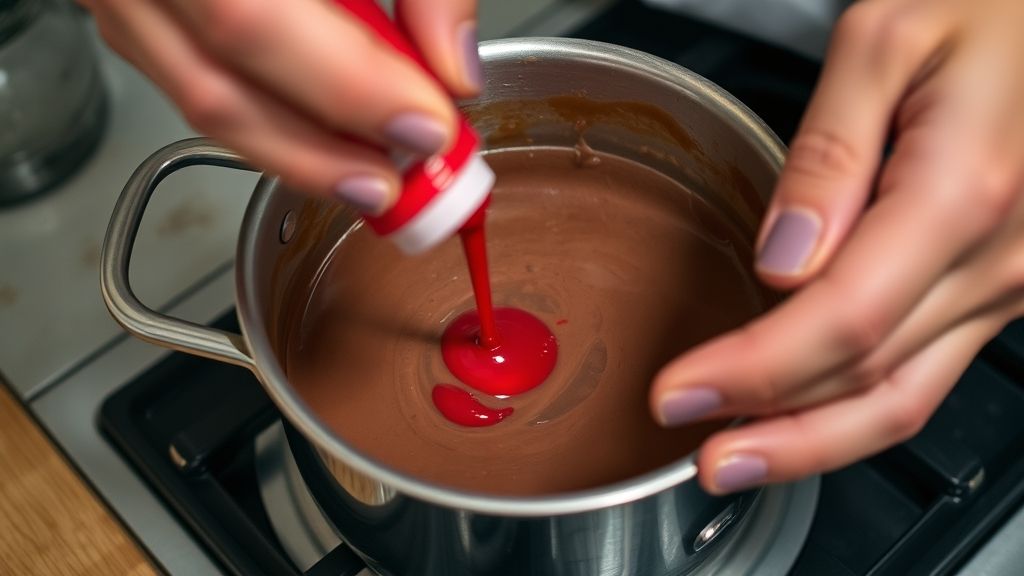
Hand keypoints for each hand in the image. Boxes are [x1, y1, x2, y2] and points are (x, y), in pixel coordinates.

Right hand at [79, 0, 480, 214]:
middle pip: (218, 87)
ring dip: (297, 152)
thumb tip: (453, 68)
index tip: (426, 125)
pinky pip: (192, 85)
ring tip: (373, 172)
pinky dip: (269, 119)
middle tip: (402, 180)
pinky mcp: (132, 16)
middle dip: (322, 151)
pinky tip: (328, 135)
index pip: (255, 21)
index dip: (348, 88)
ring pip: (200, 100)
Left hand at [650, 0, 1023, 493]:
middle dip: (776, 431)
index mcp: (960, 192)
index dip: (753, 372)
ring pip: (906, 395)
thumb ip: (829, 155)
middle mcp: (998, 257)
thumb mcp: (887, 40)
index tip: (680, 392)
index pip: (839, 320)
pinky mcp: (1003, 289)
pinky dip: (858, 408)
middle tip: (702, 458)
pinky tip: (805, 416)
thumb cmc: (990, 10)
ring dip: (817, 442)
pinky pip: (927, 371)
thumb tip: (781, 258)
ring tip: (742, 458)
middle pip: (871, 379)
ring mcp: (1010, 283)